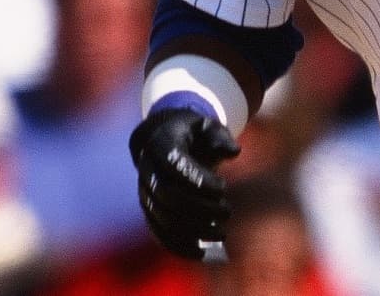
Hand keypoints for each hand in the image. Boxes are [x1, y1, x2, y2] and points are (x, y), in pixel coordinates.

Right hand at [129, 108, 240, 259]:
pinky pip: (160, 234)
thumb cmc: (193, 133)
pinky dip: (180, 246)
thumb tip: (233, 152)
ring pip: (163, 219)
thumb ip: (220, 137)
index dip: (198, 180)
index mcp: (161, 144)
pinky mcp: (150, 211)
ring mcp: (146, 193)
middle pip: (168, 196)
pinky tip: (203, 254)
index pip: (175, 166)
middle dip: (200, 208)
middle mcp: (148, 170)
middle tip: (227, 212)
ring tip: (222, 233)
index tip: (223, 187)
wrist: (164, 139)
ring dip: (193, 230)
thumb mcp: (208, 126)